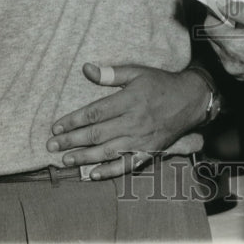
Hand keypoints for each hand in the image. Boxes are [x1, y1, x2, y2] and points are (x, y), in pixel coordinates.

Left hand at [46, 64, 209, 179]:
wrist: (191, 100)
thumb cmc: (161, 83)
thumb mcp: (138, 72)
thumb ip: (112, 74)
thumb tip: (86, 69)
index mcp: (130, 100)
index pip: (95, 113)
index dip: (73, 120)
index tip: (56, 126)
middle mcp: (134, 121)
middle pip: (97, 133)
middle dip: (72, 141)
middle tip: (52, 146)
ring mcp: (142, 139)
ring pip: (108, 151)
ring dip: (85, 157)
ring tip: (66, 160)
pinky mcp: (150, 151)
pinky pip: (128, 164)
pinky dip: (110, 171)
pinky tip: (94, 174)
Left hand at [207, 0, 243, 82]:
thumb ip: (237, 10)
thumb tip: (221, 3)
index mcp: (231, 45)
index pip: (207, 28)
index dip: (211, 16)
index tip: (217, 9)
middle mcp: (229, 62)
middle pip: (212, 40)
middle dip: (218, 28)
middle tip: (230, 17)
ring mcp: (235, 72)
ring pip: (220, 52)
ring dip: (225, 40)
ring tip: (242, 31)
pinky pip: (230, 62)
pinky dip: (233, 52)